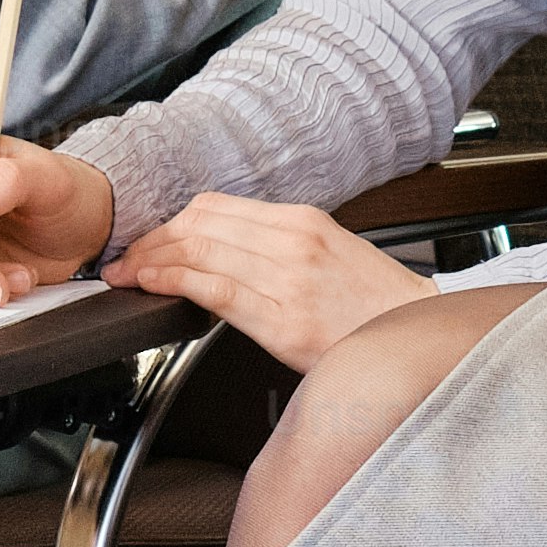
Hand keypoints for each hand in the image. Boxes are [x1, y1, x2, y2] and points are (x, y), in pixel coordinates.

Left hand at [110, 192, 434, 370]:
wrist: (420, 339)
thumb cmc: (375, 308)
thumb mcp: (328, 255)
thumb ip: (276, 247)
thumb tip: (219, 250)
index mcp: (303, 221)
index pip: (214, 208)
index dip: (168, 224)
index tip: (147, 242)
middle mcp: (294, 241)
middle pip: (198, 224)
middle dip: (151, 242)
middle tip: (126, 260)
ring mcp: (289, 278)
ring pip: (200, 251)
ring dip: (151, 261)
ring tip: (128, 275)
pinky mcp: (285, 319)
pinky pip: (216, 289)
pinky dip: (174, 282)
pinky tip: (151, 285)